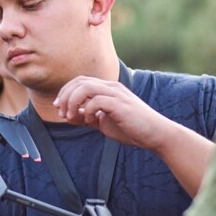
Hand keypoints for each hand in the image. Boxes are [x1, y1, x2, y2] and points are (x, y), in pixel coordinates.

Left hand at [53, 76, 172, 151]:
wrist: (156, 135)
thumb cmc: (132, 129)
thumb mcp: (104, 122)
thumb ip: (88, 116)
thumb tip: (69, 114)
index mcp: (108, 89)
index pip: (80, 81)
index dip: (66, 92)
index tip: (59, 108)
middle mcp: (111, 87)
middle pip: (79, 81)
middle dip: (65, 96)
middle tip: (61, 113)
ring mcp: (116, 94)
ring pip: (85, 87)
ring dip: (72, 102)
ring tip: (71, 117)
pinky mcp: (120, 104)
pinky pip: (96, 101)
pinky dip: (87, 111)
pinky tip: (90, 122)